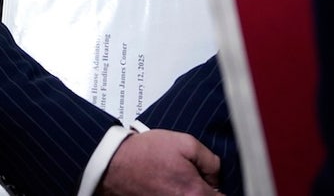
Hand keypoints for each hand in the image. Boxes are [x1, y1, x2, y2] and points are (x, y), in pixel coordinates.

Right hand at [96, 130, 221, 195]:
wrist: (112, 163)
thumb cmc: (144, 153)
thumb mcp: (185, 143)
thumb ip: (210, 161)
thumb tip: (216, 176)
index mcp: (195, 193)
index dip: (220, 189)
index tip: (215, 183)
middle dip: (205, 191)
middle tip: (198, 179)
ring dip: (189, 192)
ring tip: (176, 180)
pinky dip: (175, 193)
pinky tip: (168, 185)